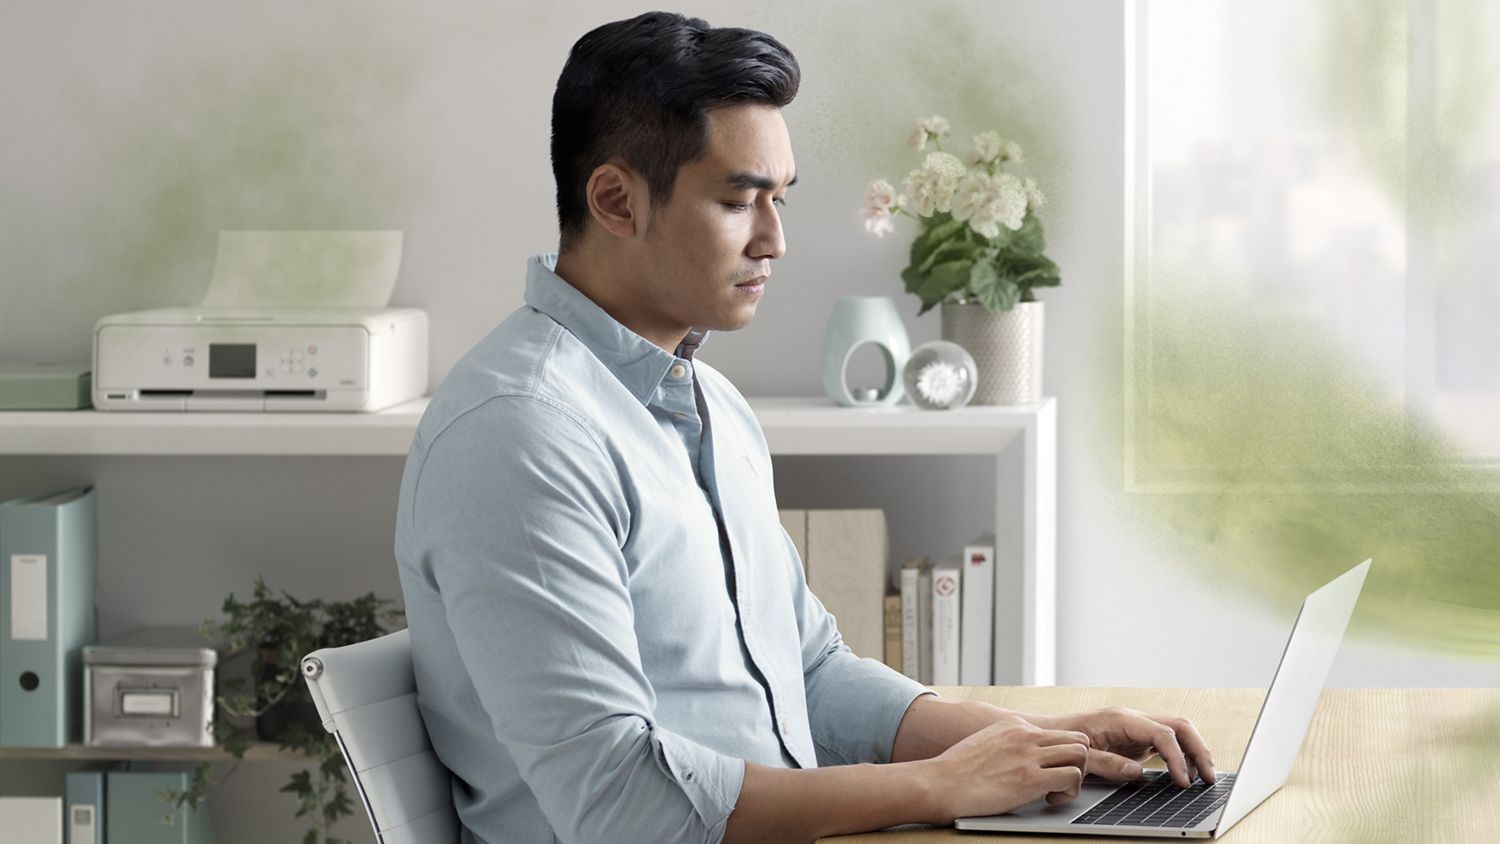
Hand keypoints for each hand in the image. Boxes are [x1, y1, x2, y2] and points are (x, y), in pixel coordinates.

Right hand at [918, 714, 1093, 822]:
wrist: (939, 784)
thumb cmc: (956, 771)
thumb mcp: (984, 742)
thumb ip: (1006, 744)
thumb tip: (1018, 757)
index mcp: (1014, 725)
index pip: (1058, 732)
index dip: (1060, 755)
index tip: (1049, 770)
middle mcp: (1025, 734)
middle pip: (1077, 739)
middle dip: (1076, 762)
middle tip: (1060, 780)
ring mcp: (1029, 755)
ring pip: (1081, 754)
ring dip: (1076, 776)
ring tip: (1057, 790)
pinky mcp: (1030, 778)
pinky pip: (1072, 776)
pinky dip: (1069, 791)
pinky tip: (1049, 799)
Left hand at [1034, 707, 1216, 787]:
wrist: (1048, 735)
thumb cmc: (1062, 742)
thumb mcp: (1081, 755)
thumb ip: (1107, 762)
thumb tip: (1136, 772)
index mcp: (1121, 719)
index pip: (1163, 733)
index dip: (1178, 758)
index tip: (1183, 782)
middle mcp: (1133, 719)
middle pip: (1179, 726)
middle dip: (1199, 750)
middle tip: (1210, 778)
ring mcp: (1137, 728)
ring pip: (1178, 732)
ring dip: (1195, 753)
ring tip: (1205, 778)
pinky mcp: (1137, 739)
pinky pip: (1168, 744)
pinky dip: (1182, 757)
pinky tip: (1186, 775)